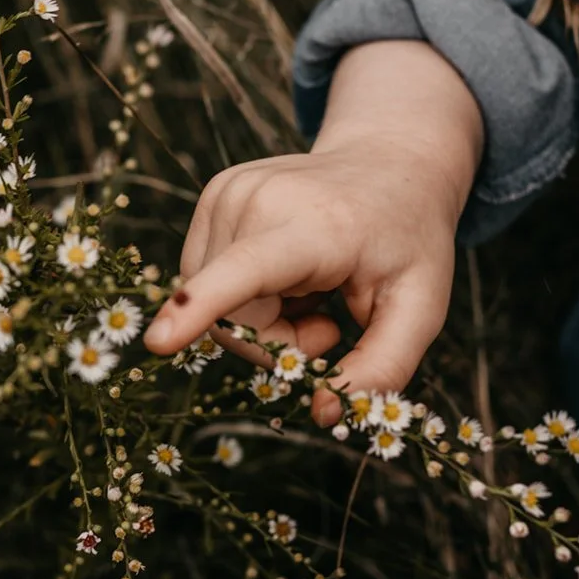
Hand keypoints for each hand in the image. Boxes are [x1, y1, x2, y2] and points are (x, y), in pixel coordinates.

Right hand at [141, 135, 462, 426]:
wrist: (390, 164)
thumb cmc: (408, 242)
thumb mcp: (420, 310)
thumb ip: (382, 369)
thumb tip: (321, 414)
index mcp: (317, 226)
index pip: (247, 271)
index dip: (201, 308)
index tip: (158, 341)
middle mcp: (260, 199)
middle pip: (233, 318)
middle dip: (277, 344)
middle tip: (330, 322)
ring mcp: (228, 191)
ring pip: (214, 305)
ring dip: (263, 321)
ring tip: (312, 290)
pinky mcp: (213, 195)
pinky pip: (206, 281)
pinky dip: (246, 295)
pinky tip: (289, 273)